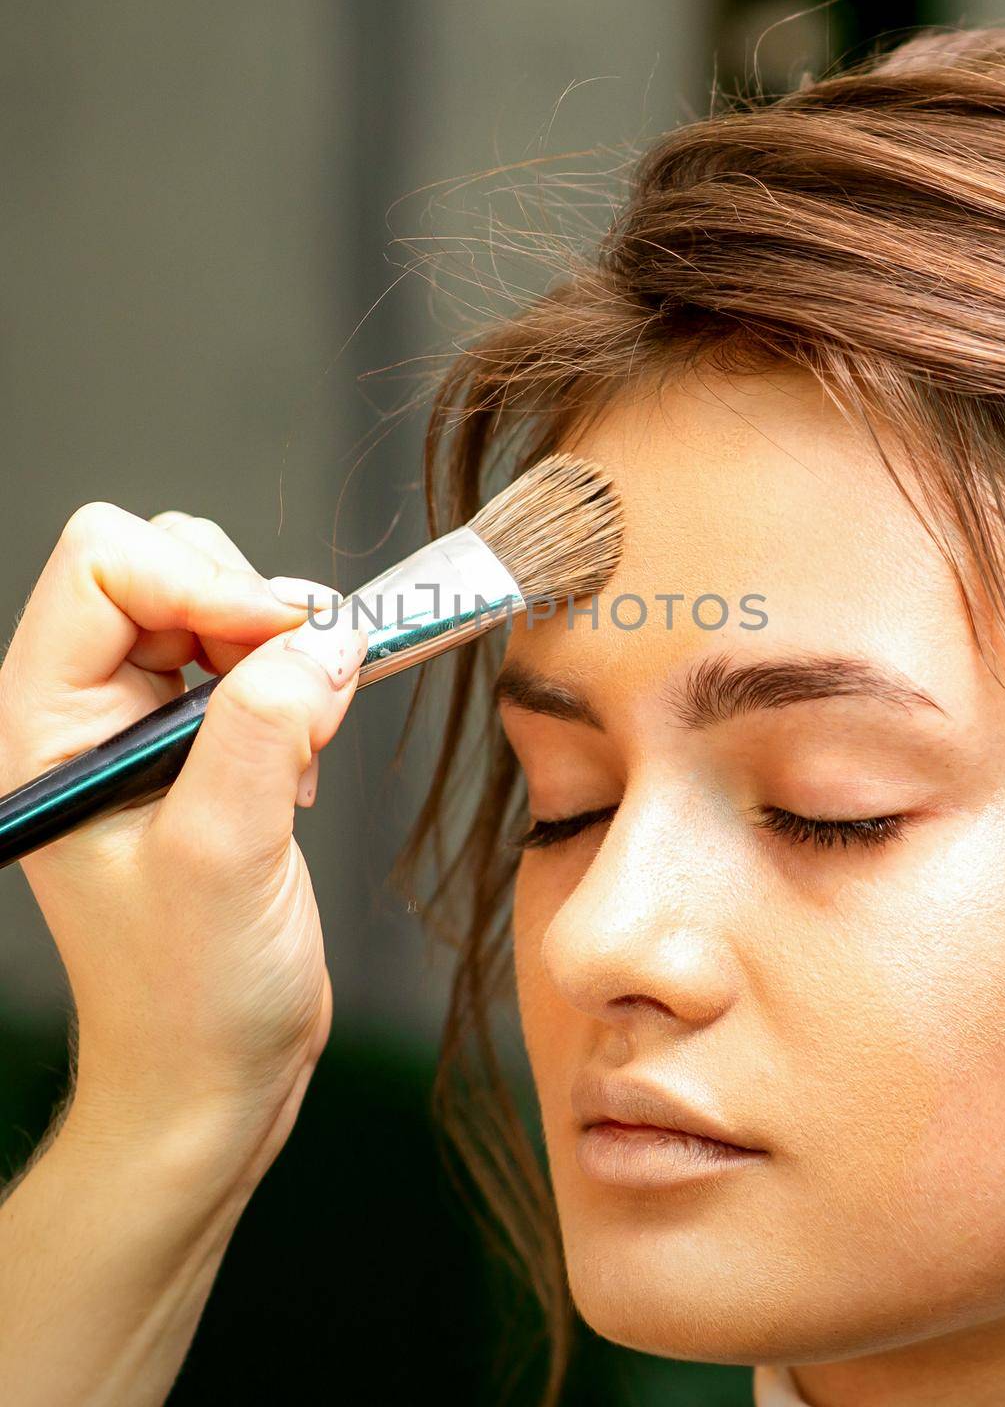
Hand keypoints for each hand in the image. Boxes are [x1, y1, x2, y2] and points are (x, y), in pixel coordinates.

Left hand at [0, 502, 364, 1186]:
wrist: (208, 1074)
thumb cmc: (187, 995)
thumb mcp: (223, 854)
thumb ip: (266, 727)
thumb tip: (326, 637)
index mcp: (45, 723)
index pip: (104, 565)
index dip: (199, 581)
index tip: (281, 638)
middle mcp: (84, 710)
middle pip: (165, 565)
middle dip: (249, 609)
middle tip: (300, 688)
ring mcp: (143, 725)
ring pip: (217, 602)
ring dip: (280, 651)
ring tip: (296, 742)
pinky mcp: (200, 745)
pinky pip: (256, 658)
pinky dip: (297, 687)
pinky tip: (296, 766)